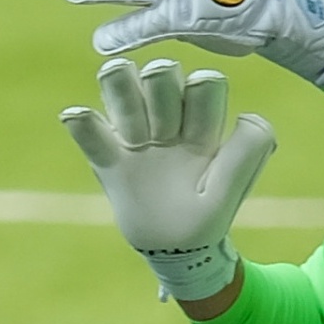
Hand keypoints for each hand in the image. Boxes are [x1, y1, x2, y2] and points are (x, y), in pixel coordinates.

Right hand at [60, 55, 274, 304]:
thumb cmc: (207, 217)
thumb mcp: (231, 191)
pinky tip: (75, 116)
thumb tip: (246, 114)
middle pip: (160, 73)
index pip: (205, 82)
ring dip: (121, 96)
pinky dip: (82, 122)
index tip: (196, 135)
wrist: (174, 250)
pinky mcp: (108, 158)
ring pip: (121, 86)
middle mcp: (168, 120)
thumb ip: (248, 151)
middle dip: (159, 92)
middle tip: (161, 134)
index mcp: (202, 125)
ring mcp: (136, 136)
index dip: (200, 96)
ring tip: (131, 134)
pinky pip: (89, 132)